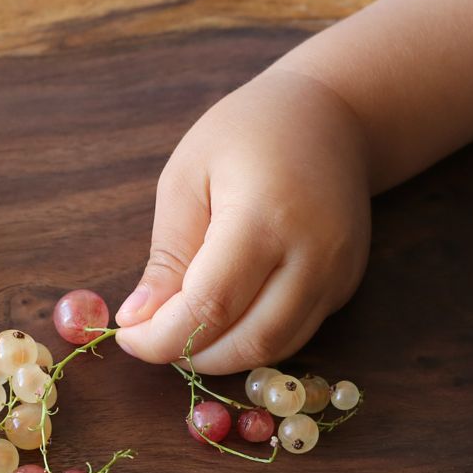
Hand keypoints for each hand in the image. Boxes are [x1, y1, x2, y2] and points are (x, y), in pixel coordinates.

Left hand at [115, 68, 371, 374]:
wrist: (330, 115)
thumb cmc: (245, 134)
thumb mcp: (186, 179)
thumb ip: (166, 256)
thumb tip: (138, 320)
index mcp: (264, 217)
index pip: (210, 306)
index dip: (163, 336)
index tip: (127, 336)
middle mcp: (312, 254)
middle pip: (248, 342)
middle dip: (189, 354)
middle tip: (151, 339)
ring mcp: (337, 274)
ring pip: (274, 349)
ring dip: (219, 357)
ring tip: (180, 331)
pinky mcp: (344, 286)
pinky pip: (293, 335)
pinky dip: (248, 342)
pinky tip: (218, 321)